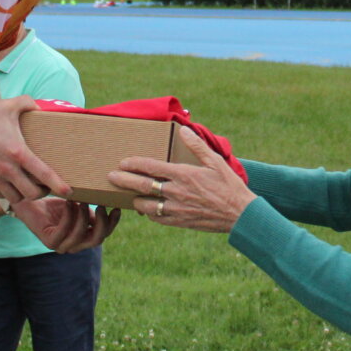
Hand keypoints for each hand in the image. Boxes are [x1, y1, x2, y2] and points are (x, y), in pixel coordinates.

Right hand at [0, 96, 68, 206]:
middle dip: (42, 192)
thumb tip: (41, 107)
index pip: (44, 174)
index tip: (68, 191)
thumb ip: (29, 103)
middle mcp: (7, 169)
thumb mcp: (10, 105)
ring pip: (16, 198)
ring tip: (29, 187)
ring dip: (25, 195)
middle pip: (32, 194)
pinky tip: (12, 184)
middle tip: (45, 186)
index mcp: (18, 152)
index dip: (59, 185)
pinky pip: (0, 195)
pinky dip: (9, 193)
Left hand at [15, 196, 120, 253]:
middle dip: (102, 223)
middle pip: (96, 240)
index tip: (116, 207)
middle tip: (102, 204)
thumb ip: (92, 211)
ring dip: (84, 216)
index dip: (112, 224)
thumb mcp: (79, 207)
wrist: (31, 203)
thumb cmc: (56, 205)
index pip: (103, 235)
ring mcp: (61, 246)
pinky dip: (69, 216)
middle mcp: (74, 245)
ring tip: (83, 200)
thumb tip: (110, 204)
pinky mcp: (49, 241)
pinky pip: (64, 230)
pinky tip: (69, 203)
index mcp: (83, 238)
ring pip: (80, 235)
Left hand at [108, 125, 256, 233]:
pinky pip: (157, 218)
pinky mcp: (180, 222)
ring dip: (135, 200)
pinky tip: (147, 209)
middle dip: (124, 180)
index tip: (123, 162)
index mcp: (183, 174)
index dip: (134, 164)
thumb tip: (184, 129)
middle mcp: (176, 192)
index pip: (151, 167)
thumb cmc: (229, 185)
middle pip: (143, 186)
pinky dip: (149, 213)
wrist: (239, 214)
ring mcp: (176, 209)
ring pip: (146, 206)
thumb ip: (197, 145)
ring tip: (128, 195)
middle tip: (111, 177)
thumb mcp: (215, 161)